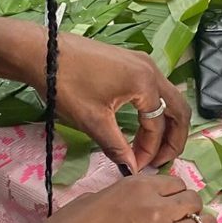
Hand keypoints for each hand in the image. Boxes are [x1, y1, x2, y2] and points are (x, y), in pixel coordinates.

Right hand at [18, 173, 217, 222]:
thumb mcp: (89, 200)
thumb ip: (116, 197)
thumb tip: (125, 202)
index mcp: (136, 188)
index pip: (173, 182)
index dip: (173, 190)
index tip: (171, 197)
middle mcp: (156, 209)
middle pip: (192, 201)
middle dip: (191, 205)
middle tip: (185, 213)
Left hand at [52, 33, 189, 171]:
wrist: (42, 53)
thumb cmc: (67, 85)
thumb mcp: (93, 121)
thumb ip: (117, 148)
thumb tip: (132, 170)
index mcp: (145, 83)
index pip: (158, 126)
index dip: (150, 152)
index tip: (136, 168)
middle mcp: (151, 69)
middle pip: (178, 109)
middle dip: (173, 139)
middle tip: (160, 162)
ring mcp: (142, 62)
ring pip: (167, 99)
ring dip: (163, 125)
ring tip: (149, 148)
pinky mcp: (132, 62)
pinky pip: (154, 90)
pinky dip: (153, 111)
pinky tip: (140, 126)